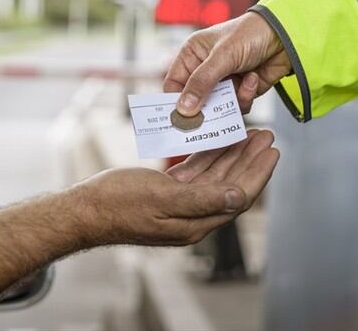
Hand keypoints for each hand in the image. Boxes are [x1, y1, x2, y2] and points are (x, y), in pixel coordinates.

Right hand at [71, 129, 277, 246]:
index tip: (272, 151)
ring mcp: (179, 205)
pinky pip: (195, 174)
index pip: (238, 196)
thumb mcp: (161, 198)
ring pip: (215, 177)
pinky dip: (208, 157)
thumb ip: (202, 199)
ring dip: (232, 155)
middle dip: (250, 160)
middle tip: (266, 135)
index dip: (257, 173)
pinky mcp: (167, 194)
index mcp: (195, 222)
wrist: (85, 210)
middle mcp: (192, 217)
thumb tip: (239, 197)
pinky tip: (216, 141)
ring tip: (249, 133)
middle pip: (231, 185)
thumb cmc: (117, 203)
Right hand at [164, 13, 290, 115]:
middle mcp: (205, 69)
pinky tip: (253, 79)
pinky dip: (245, 96)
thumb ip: (201, 82)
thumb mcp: (222, 56)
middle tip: (210, 119)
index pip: (175, 85)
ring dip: (230, 101)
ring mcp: (224, 81)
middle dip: (205, 108)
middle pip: (195, 100)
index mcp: (193, 55)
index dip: (175, 102)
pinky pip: (237, 106)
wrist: (286, 36)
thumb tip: (183, 109)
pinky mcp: (241, 90)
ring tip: (241, 85)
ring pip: (217, 107)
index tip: (180, 119)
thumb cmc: (249, 34)